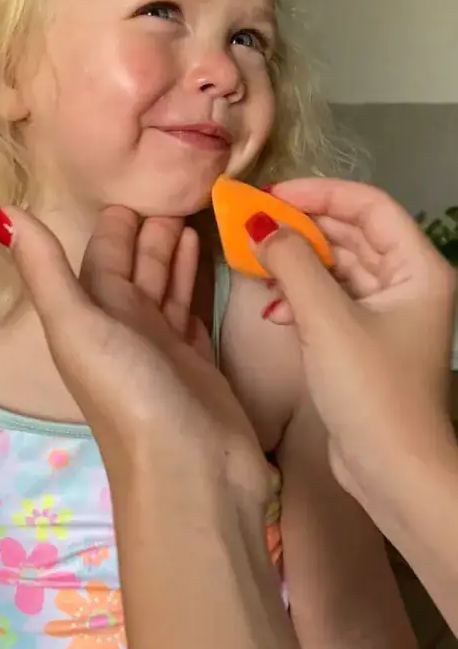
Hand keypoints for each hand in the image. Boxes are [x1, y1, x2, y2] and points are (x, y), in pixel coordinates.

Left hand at [0, 204, 273, 505]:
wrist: (189, 475)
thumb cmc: (129, 396)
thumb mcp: (76, 326)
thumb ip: (43, 268)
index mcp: (91, 317)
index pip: (100, 257)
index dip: (113, 224)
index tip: (131, 183)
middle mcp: (124, 328)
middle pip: (133, 268)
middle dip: (147, 232)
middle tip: (172, 190)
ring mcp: (163, 347)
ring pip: (163, 285)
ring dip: (172, 251)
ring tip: (191, 213)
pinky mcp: (199, 362)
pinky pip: (191, 308)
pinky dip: (194, 280)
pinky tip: (204, 255)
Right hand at [249, 178, 455, 505]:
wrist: (394, 474)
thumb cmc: (371, 391)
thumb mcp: (327, 319)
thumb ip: (292, 263)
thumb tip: (258, 225)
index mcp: (417, 269)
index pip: (368, 205)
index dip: (320, 192)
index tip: (270, 194)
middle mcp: (407, 283)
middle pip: (350, 233)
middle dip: (301, 227)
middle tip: (251, 223)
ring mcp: (387, 313)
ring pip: (336, 266)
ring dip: (296, 263)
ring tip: (255, 264)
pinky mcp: (365, 339)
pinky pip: (330, 298)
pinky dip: (301, 296)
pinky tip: (273, 308)